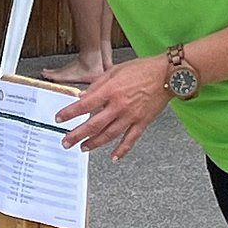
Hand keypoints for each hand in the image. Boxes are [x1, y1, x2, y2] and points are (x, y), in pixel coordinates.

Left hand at [55, 56, 171, 162]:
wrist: (167, 75)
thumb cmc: (142, 69)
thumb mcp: (115, 71)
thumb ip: (97, 85)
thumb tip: (82, 97)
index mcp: (110, 91)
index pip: (84, 105)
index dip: (69, 113)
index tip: (59, 119)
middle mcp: (119, 106)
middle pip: (93, 125)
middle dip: (77, 135)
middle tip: (66, 142)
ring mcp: (131, 116)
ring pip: (109, 135)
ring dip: (94, 143)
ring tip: (83, 148)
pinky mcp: (143, 122)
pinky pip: (130, 140)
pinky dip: (122, 150)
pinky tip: (113, 157)